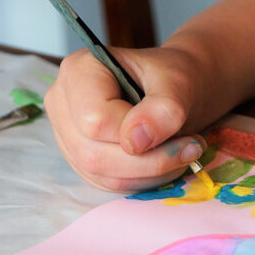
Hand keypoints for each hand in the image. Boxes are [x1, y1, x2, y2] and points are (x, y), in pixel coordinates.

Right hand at [44, 46, 208, 191]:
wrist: (173, 88)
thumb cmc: (172, 77)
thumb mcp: (178, 83)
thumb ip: (162, 108)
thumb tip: (136, 142)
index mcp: (78, 71)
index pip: (95, 120)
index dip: (136, 134)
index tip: (180, 130)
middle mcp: (62, 103)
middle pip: (93, 153)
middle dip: (149, 161)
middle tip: (191, 148)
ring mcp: (67, 134)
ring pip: (100, 174)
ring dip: (149, 173)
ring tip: (183, 153)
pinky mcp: (80, 159)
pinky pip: (107, 183)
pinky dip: (142, 179)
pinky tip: (165, 162)